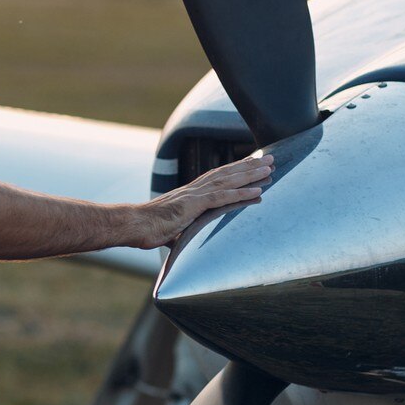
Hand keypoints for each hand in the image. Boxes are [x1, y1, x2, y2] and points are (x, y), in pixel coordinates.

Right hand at [125, 154, 273, 249]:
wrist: (133, 225)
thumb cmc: (147, 228)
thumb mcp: (171, 231)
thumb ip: (182, 233)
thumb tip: (183, 244)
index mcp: (190, 194)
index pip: (218, 177)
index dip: (236, 170)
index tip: (252, 163)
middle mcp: (195, 190)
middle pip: (227, 173)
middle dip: (250, 166)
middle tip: (271, 159)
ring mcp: (195, 195)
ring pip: (228, 181)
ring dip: (251, 174)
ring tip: (270, 168)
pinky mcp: (194, 205)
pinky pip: (222, 198)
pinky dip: (241, 194)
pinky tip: (258, 192)